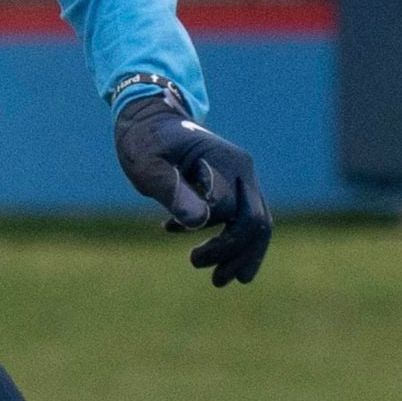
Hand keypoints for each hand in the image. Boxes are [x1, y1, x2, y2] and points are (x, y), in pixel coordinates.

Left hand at [114, 90, 271, 286]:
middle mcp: (242, 170)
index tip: (171, 229)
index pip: (227, 208)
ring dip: (242, 255)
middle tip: (213, 279)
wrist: (149, 120)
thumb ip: (170, 191)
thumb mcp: (146, 166)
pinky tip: (201, 251)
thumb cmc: (144, 142)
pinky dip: (232, 242)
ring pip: (258, 224)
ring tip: (219, 280)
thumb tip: (198, 223)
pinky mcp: (235, 188)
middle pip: (256, 221)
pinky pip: (244, 220)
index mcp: (225, 161)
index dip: (205, 226)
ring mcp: (243, 179)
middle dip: (235, 253)